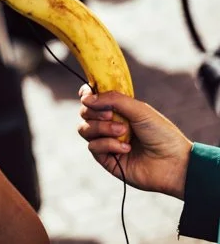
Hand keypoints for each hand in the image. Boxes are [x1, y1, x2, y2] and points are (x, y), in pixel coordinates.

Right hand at [77, 86, 192, 199]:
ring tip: (122, 132)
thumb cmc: (161, 134)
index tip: (89, 95)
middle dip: (95, 112)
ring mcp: (107, 141)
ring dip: (102, 128)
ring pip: (84, 129)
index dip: (87, 95)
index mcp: (118, 110)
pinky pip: (93, 146)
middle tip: (112, 115)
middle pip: (85, 112)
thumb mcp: (139, 110)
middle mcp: (110, 124)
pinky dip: (107, 145)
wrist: (174, 163)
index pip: (93, 98)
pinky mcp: (106, 159)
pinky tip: (126, 149)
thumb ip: (113, 99)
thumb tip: (86, 98)